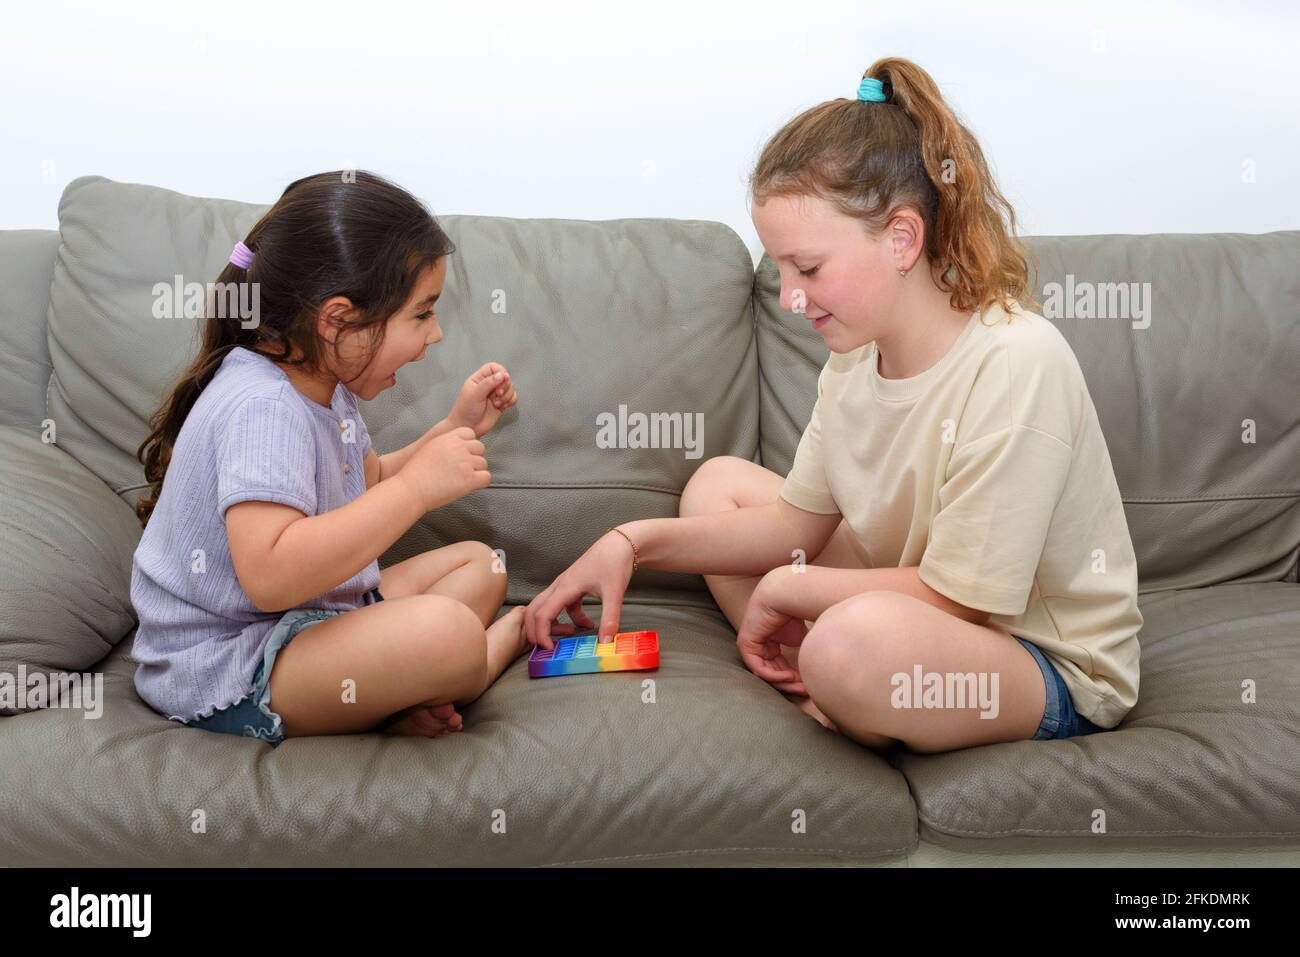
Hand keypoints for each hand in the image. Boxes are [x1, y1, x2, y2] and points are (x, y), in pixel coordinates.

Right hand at [395, 426, 489, 511]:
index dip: (467, 445)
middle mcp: (459, 447)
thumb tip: (461, 445)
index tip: (459, 456)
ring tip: (459, 480)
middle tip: (460, 470)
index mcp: (448, 438)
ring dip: (475, 472)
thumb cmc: (416, 473)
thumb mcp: (430, 448)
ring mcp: (466, 462)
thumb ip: (447, 443)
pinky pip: (487, 478)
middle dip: (473, 458)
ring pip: (483, 464)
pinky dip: (480, 483)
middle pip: (480, 448)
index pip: (470, 433)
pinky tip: (467, 487)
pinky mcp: (470, 479)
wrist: (410, 489)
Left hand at [448, 362, 516, 437]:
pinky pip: (512, 398)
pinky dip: (510, 401)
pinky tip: (502, 406)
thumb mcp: (475, 394)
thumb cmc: (465, 410)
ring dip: (507, 395)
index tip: (502, 380)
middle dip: (505, 386)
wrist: (467, 427)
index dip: (500, 372)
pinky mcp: (501, 404)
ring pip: (510, 388)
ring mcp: (495, 394)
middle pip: (505, 377)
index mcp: (479, 379)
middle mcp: (488, 385)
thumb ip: (488, 383)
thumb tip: (502, 374)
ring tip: (497, 403)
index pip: (494, 368)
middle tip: (497, 394)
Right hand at [524, 529, 636, 649]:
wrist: (620, 543)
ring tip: (569, 635)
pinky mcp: (572, 586)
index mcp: (565, 587)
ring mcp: (564, 585)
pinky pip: (562, 605)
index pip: (542, 614)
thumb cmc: (614, 562)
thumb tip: (605, 642)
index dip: (541, 634)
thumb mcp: (614, 593)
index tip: (550, 649)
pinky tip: (587, 624)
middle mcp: (559, 586)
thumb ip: (610, 618)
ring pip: (545, 607)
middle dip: (534, 630)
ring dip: (550, 624)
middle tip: (546, 648)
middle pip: (534, 610)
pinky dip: (569, 618)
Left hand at [736, 573, 808, 694]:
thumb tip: (815, 671)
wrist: (784, 594)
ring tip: (800, 686)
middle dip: (790, 684)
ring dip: (784, 682)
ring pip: (765, 674)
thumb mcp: (801, 638)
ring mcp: (750, 645)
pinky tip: (790, 676)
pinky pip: (758, 668)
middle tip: (806, 691)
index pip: (780, 668)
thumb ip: (803, 652)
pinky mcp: (745, 644)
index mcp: (769, 644)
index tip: (809, 686)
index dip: (795, 678)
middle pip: (773, 673)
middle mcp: (759, 646)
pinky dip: (774, 675)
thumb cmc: (794, 611)